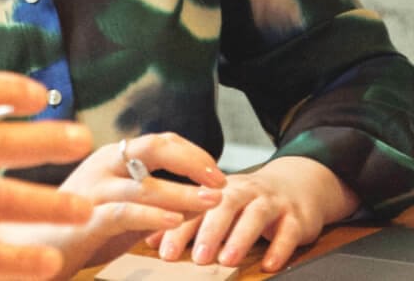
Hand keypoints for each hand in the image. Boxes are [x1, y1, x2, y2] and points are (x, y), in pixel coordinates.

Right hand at [0, 131, 226, 277]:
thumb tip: (194, 198)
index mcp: (109, 157)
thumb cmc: (72, 227)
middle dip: (193, 160)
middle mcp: (101, 164)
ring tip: (213, 201)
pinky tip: (175, 221)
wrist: (26, 248)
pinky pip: (125, 211)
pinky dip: (153, 213)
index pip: (160, 140)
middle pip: (154, 146)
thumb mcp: (118, 208)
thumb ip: (147, 198)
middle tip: (221, 180)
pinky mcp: (85, 217)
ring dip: (184, 191)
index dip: (193, 152)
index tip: (218, 173)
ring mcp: (92, 189)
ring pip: (145, 181)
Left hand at [148, 155, 359, 272]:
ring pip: (255, 215)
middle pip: (223, 206)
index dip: (178, 228)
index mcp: (217, 189)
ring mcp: (271, 202)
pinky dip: (279, 247)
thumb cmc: (246, 201)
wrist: (297, 184)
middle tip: (196, 259)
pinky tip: (269, 265)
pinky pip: (289, 231)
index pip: (193, 207)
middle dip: (208, 232)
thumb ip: (187, 222)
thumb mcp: (217, 207)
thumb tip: (150, 239)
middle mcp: (243, 191)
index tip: (163, 251)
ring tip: (226, 261)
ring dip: (240, 238)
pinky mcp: (296, 216)